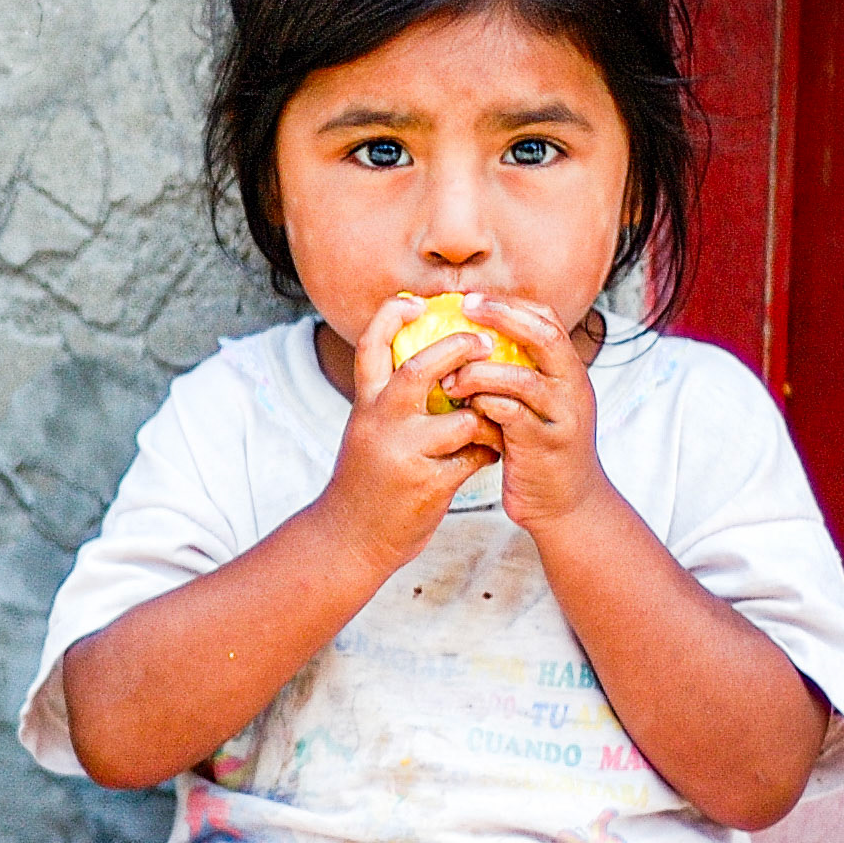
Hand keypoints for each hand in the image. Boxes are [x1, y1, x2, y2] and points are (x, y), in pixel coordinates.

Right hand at [320, 296, 503, 571]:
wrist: (348, 540)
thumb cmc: (365, 482)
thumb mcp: (365, 432)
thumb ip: (389, 401)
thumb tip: (431, 363)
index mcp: (365, 406)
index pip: (371, 345)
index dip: (393, 315)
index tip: (417, 301)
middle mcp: (380, 424)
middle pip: (420, 369)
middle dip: (458, 348)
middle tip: (485, 342)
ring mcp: (405, 455)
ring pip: (462, 419)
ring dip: (486, 417)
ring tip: (495, 419)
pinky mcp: (429, 486)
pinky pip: (474, 457)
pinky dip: (488, 452)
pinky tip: (490, 454)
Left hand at [439, 294, 607, 534]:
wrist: (565, 506)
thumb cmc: (538, 451)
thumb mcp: (534, 406)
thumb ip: (515, 375)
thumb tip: (470, 342)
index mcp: (568, 372)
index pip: (546, 319)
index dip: (509, 304)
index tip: (470, 298)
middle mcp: (572, 388)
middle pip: (543, 335)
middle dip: (501, 317)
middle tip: (462, 310)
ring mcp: (562, 417)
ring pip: (524, 378)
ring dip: (480, 372)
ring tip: (450, 379)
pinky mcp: (545, 447)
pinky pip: (513, 416)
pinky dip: (485, 407)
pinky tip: (464, 409)